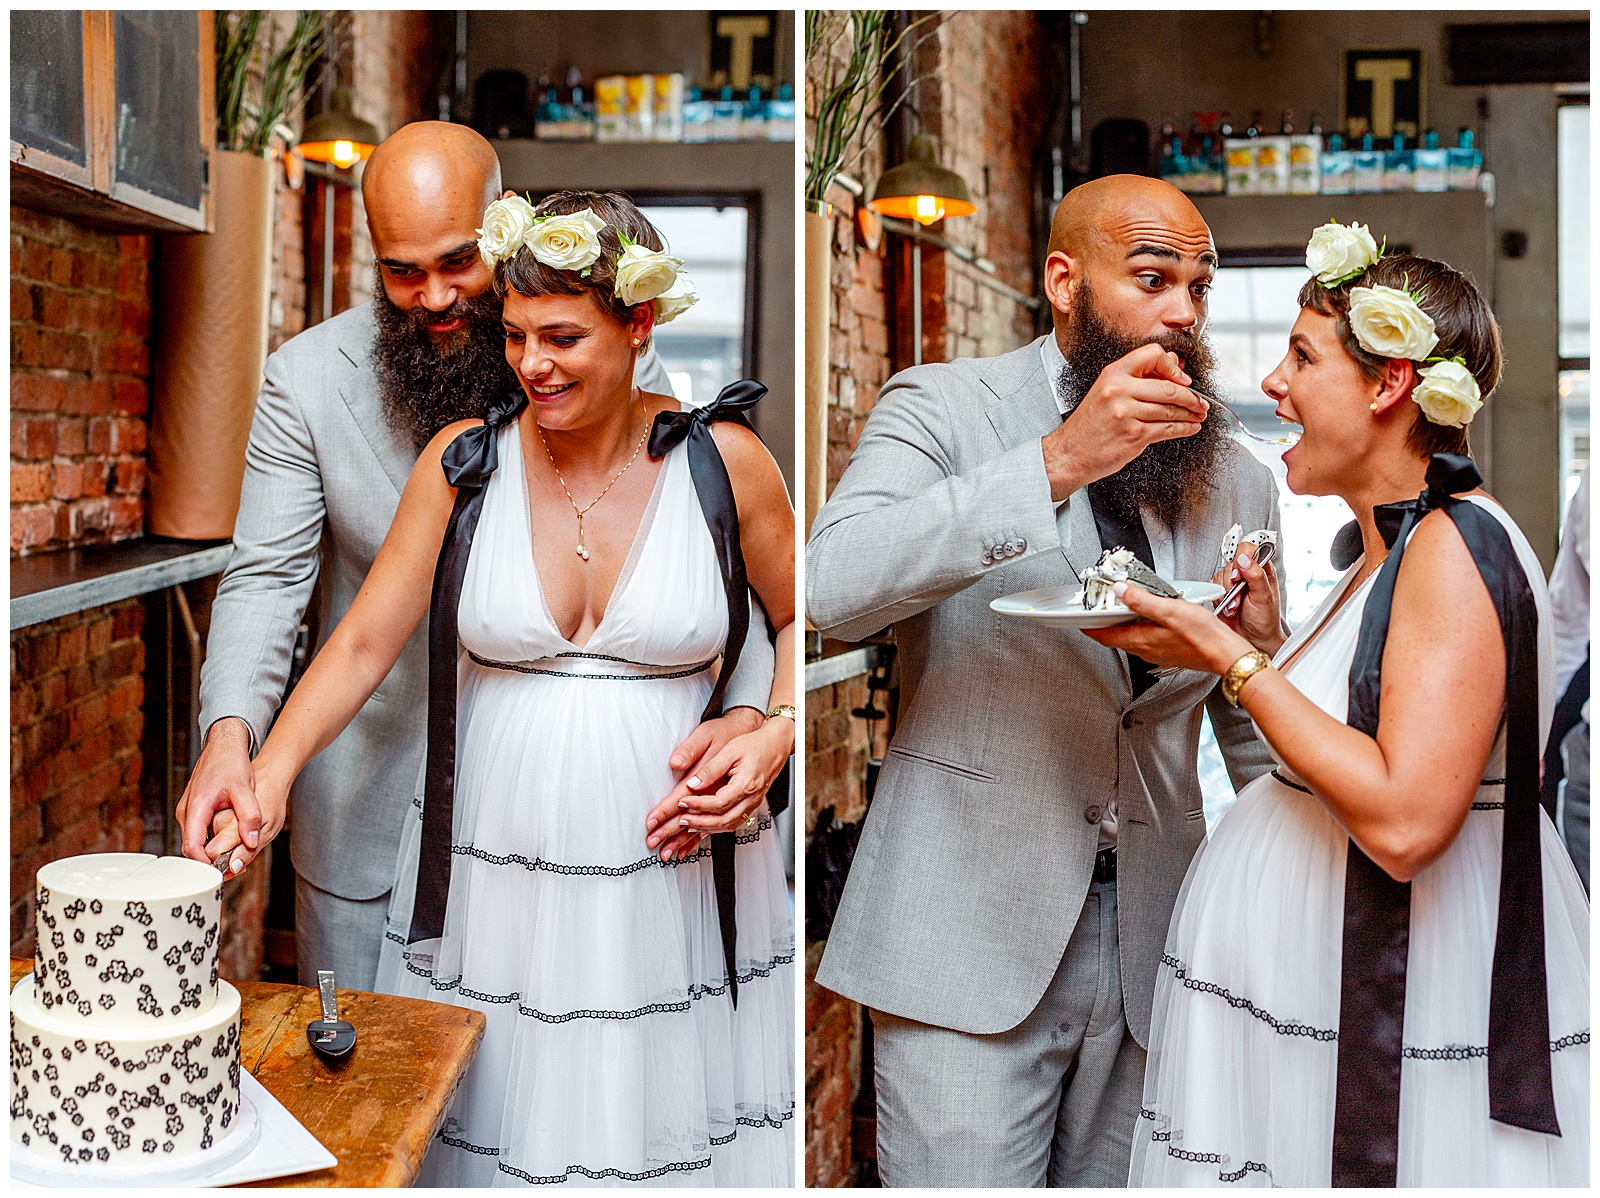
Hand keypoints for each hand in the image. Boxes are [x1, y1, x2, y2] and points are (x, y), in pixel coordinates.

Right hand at [177, 718, 257, 873]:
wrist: (223, 744)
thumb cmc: (230, 763)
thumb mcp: (245, 789)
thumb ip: (249, 816)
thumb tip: (252, 842)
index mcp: (195, 808)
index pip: (191, 847)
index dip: (203, 864)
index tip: (219, 873)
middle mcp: (186, 811)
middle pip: (191, 847)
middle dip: (208, 861)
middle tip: (230, 870)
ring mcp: (188, 810)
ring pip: (195, 839)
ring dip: (210, 850)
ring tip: (231, 859)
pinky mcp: (194, 809)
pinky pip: (198, 830)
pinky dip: (210, 839)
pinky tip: (228, 842)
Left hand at [645, 714, 794, 859]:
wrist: (775, 745)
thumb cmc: (755, 745)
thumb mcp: (730, 750)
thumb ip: (711, 768)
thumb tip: (693, 783)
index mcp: (746, 784)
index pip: (719, 803)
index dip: (698, 805)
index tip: (683, 802)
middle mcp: (751, 798)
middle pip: (723, 820)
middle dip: (699, 823)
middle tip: (681, 821)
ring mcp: (752, 803)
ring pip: (728, 825)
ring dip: (706, 828)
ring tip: (688, 826)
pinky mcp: (750, 804)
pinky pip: (733, 822)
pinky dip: (716, 828)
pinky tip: (704, 827)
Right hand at [1040, 343, 1209, 500]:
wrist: (1070, 453)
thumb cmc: (1089, 424)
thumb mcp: (1107, 391)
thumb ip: (1139, 377)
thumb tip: (1173, 363)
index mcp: (1113, 374)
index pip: (1152, 355)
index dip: (1173, 366)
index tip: (1183, 379)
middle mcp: (1118, 390)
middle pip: (1168, 387)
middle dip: (1191, 397)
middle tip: (1200, 403)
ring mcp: (1126, 413)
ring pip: (1170, 410)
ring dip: (1190, 414)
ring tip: (1198, 416)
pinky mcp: (1133, 435)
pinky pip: (1167, 429)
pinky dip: (1184, 429)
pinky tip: (1189, 428)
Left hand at [1083, 581, 1254, 674]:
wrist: (1227, 656)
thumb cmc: (1204, 637)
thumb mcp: (1170, 611)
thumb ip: (1142, 601)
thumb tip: (1120, 591)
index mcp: (1141, 640)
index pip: (1104, 636)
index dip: (1089, 627)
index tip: (1079, 620)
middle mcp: (1146, 650)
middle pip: (1116, 637)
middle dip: (1104, 625)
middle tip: (1097, 610)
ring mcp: (1158, 652)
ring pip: (1131, 638)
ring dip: (1123, 625)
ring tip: (1121, 609)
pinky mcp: (1169, 652)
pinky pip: (1147, 639)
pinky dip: (1141, 628)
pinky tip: (1150, 618)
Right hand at [1215, 542, 1285, 655]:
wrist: (1254, 640)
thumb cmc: (1265, 621)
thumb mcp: (1265, 598)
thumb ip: (1256, 576)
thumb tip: (1244, 560)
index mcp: (1262, 570)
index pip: (1249, 549)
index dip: (1242, 559)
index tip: (1240, 575)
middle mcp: (1247, 574)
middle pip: (1230, 563)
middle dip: (1232, 583)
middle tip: (1239, 596)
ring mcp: (1233, 583)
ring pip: (1219, 575)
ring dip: (1225, 594)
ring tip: (1235, 607)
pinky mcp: (1221, 593)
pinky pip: (1211, 587)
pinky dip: (1218, 598)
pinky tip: (1228, 608)